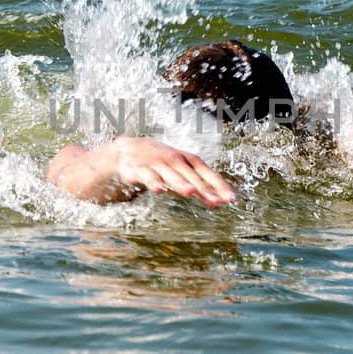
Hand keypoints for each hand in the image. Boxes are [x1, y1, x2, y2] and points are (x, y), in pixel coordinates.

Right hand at [49, 137, 236, 207]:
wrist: (119, 152)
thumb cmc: (155, 164)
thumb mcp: (176, 172)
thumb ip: (196, 184)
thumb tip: (221, 201)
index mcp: (182, 159)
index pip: (204, 170)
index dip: (219, 184)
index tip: (233, 200)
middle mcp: (170, 158)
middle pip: (191, 173)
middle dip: (206, 187)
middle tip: (219, 201)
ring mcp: (152, 161)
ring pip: (169, 172)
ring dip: (180, 182)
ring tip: (192, 193)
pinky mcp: (134, 168)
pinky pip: (145, 175)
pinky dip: (152, 181)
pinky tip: (159, 191)